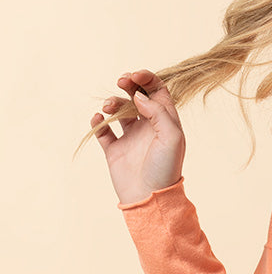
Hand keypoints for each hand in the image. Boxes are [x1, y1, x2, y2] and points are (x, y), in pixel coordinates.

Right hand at [90, 69, 185, 205]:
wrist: (150, 198)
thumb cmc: (166, 168)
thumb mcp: (171, 137)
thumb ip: (158, 112)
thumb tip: (138, 95)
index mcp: (165, 121)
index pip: (157, 91)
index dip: (146, 78)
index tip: (134, 75)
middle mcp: (148, 126)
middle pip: (137, 96)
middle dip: (128, 84)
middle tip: (121, 81)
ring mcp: (131, 138)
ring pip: (119, 110)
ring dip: (112, 102)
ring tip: (108, 107)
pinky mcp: (115, 150)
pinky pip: (104, 131)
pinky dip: (98, 122)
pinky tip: (98, 119)